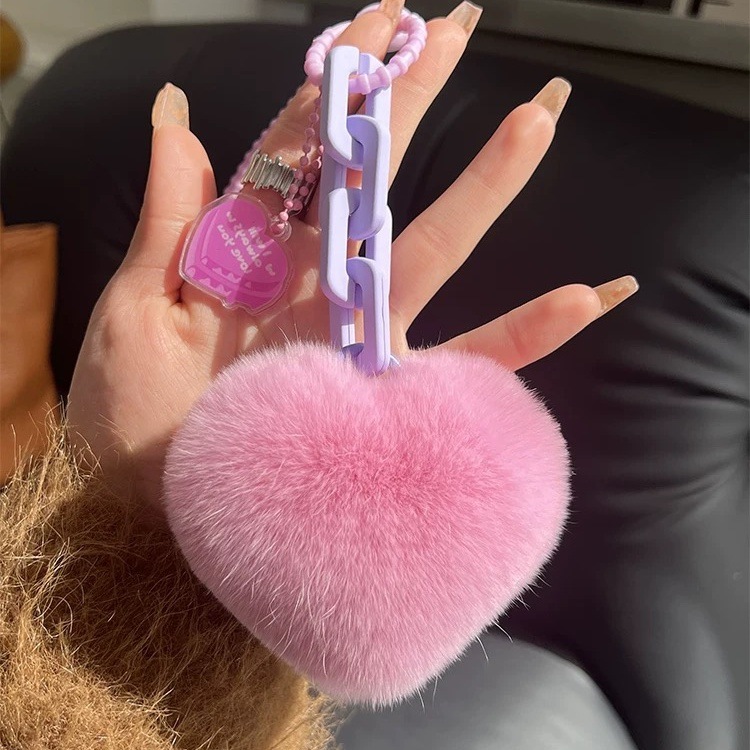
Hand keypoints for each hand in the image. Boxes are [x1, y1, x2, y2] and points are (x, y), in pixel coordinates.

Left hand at [68, 1, 636, 515]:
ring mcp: (359, 339)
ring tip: (537, 124)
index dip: (339, 85)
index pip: (300, 148)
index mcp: (251, 255)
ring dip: (485, 192)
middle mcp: (313, 285)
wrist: (155, 518)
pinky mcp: (391, 398)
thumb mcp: (137, 312)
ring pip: (432, 252)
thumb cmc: (131, 421)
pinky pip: (470, 363)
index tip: (385, 17)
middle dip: (418, 105)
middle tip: (467, 31)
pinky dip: (527, 335)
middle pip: (375, 179)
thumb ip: (169, 219)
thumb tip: (176, 110)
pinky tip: (587, 297)